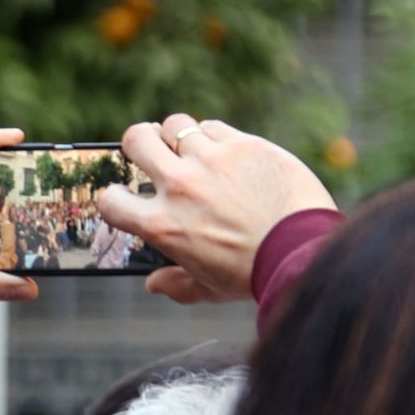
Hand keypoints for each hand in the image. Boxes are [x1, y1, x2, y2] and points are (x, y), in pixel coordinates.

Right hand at [98, 114, 335, 302]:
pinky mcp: (242, 144)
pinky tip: (224, 153)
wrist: (304, 252)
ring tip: (190, 150)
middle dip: (137, 145)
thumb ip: (176, 286)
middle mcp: (179, 187)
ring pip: (174, 124)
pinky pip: (213, 127)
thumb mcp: (208, 290)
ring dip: (177, 137)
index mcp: (162, 225)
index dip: (113, 197)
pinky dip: (212, 137)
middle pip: (135, 140)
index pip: (110, 200)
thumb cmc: (254, 276)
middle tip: (150, 154)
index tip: (125, 198)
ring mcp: (210, 160)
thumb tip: (154, 284)